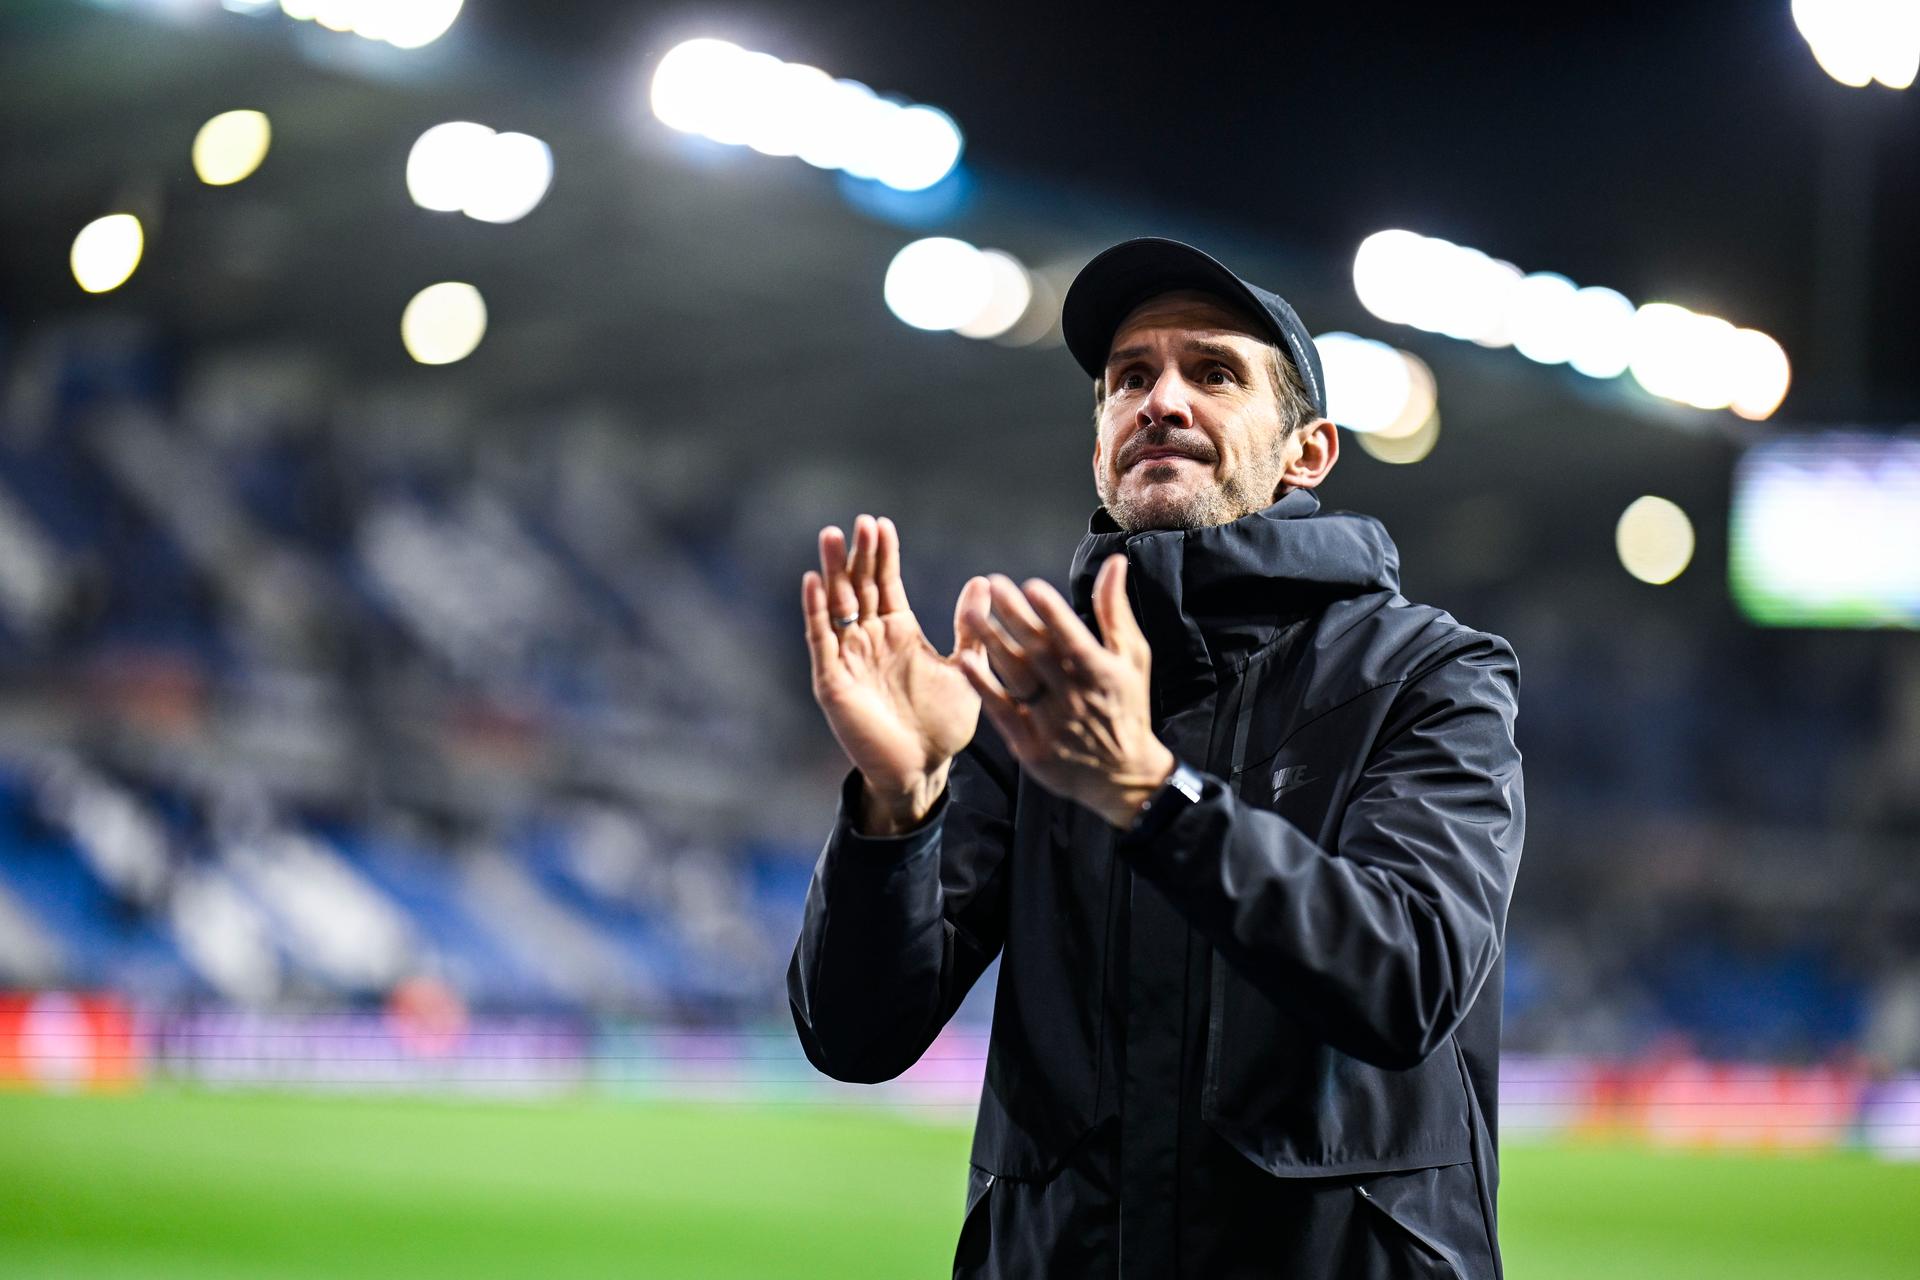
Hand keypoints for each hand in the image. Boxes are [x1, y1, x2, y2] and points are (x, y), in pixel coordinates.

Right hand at [803, 514, 990, 834]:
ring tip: (832, 537)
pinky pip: (821, 640)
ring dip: (833, 571)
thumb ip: (970, 629)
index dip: (883, 555)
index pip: (886, 583)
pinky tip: (813, 581)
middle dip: (858, 555)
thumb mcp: (965, 670)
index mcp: (899, 632)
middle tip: (860, 522)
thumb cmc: (944, 725)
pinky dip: (816, 611)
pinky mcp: (833, 681)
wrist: (922, 769)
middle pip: (858, 586)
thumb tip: (982, 582)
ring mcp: (849, 658)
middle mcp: (870, 639)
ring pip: (837, 605)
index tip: (882, 524)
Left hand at [957, 554, 1175, 828]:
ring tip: (972, 612)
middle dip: (1016, 617)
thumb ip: (1115, 610)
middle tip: (994, 584)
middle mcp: (1076, 698)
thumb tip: (1115, 561)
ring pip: (1017, 679)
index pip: (1074, 640)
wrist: (1124, 776)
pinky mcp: (1031, 746)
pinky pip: (1002, 712)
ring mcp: (1052, 724)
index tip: (1032, 586)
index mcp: (1102, 675)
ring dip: (993, 644)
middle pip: (1039, 653)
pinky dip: (983, 687)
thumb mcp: (1132, 657)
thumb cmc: (1127, 705)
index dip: (1053, 614)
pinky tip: (964, 661)